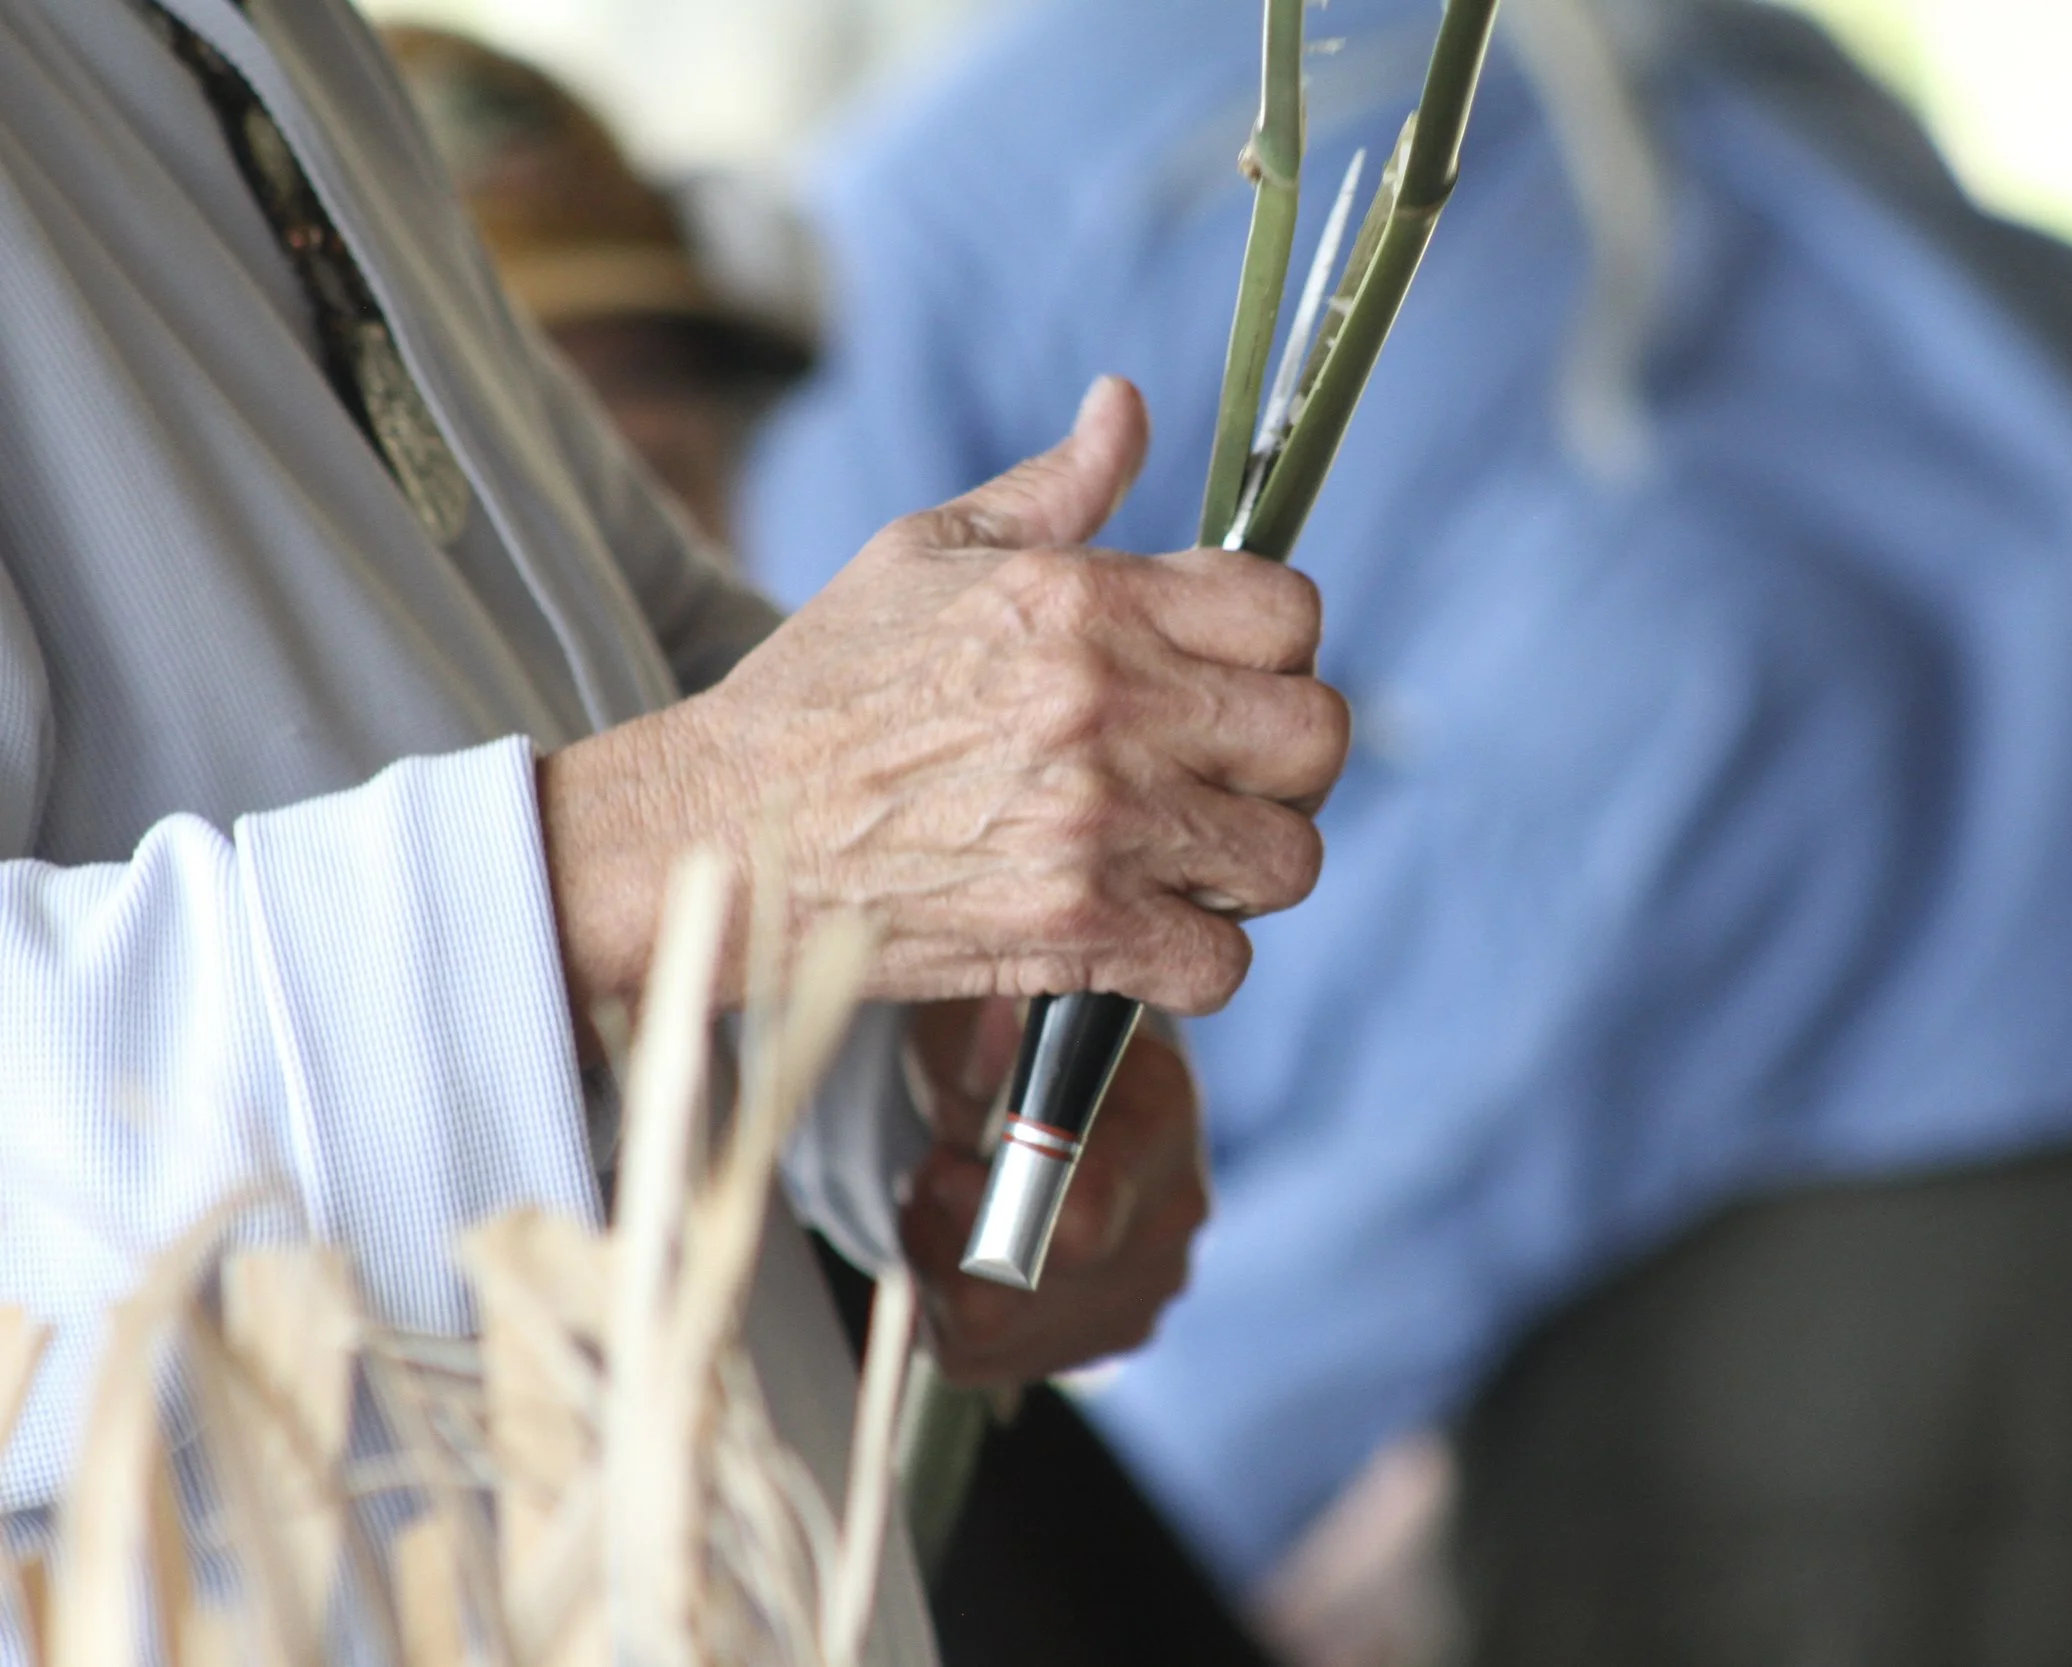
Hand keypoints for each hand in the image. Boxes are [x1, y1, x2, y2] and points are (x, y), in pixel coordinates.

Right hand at [540, 376, 1348, 1027]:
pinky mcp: (1076, 933)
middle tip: (1223, 772)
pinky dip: (1198, 961)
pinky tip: (1147, 930)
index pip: (1288, 610)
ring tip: (1185, 856)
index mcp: (1083, 600)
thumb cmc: (822, 690)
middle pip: (1317, 736)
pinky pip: (1222, 966)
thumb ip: (1053, 487)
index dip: (1279, 644)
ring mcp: (1099, 827)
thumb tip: (1128, 405)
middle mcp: (1108, 708)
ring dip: (1249, 865)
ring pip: (1287, 859)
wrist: (727, 835)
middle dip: (1285, 759)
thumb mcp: (924, 553)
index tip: (1233, 674)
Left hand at [898, 997, 1207, 1381]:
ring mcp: (1151, 1285)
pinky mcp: (1110, 1336)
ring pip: (988, 1329)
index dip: (985, 1203)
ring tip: (948, 1202)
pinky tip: (963, 1247)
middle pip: (1020, 1286)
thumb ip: (975, 1037)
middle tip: (938, 1173)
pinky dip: (941, 1305)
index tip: (946, 1161)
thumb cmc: (1010, 1046)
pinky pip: (979, 1356)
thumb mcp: (974, 1015)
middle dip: (945, 1232)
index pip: (1084, 1211)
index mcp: (1159, 1108)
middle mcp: (1176, 1211)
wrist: (1061, 1095)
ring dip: (935, 1265)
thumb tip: (993, 1030)